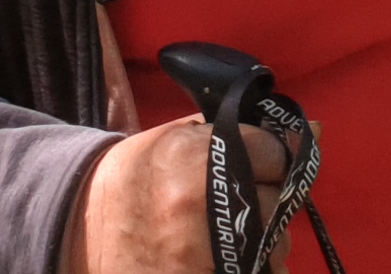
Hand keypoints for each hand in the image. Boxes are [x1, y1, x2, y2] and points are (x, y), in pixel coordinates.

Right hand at [62, 114, 296, 273]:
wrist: (77, 226)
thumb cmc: (137, 178)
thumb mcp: (178, 138)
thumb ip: (244, 133)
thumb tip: (313, 130)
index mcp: (193, 155)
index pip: (275, 155)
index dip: (272, 161)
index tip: (259, 167)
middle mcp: (197, 202)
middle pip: (279, 204)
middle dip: (269, 204)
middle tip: (242, 205)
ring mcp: (194, 251)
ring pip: (274, 248)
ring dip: (264, 244)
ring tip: (228, 235)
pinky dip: (251, 269)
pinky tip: (228, 259)